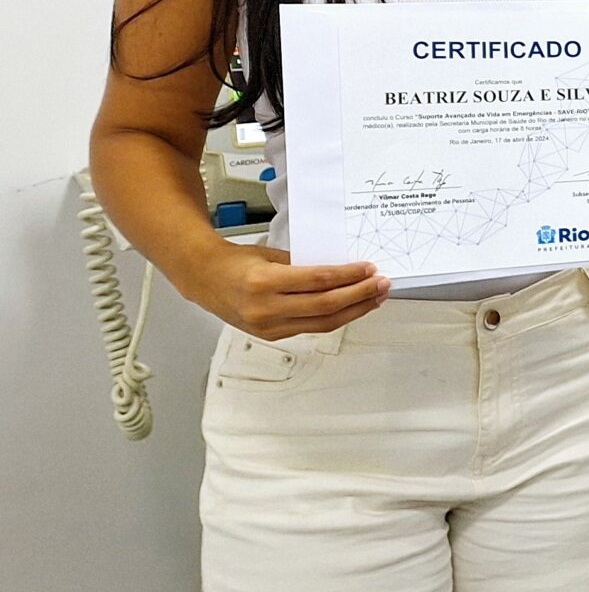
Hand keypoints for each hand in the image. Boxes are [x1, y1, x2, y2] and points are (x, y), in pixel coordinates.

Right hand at [188, 241, 389, 338]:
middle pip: (325, 306)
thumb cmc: (235, 262)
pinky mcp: (271, 335)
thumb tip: (341, 272)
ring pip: (322, 323)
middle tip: (382, 285)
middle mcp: (266, 308)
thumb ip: (304, 266)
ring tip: (374, 298)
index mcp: (264, 282)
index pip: (318, 281)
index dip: (349, 276)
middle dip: (359, 296)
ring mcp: (268, 326)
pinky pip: (311, 328)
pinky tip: (351, 309)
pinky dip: (334, 319)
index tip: (369, 269)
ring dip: (354, 311)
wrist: (204, 278)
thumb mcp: (271, 256)